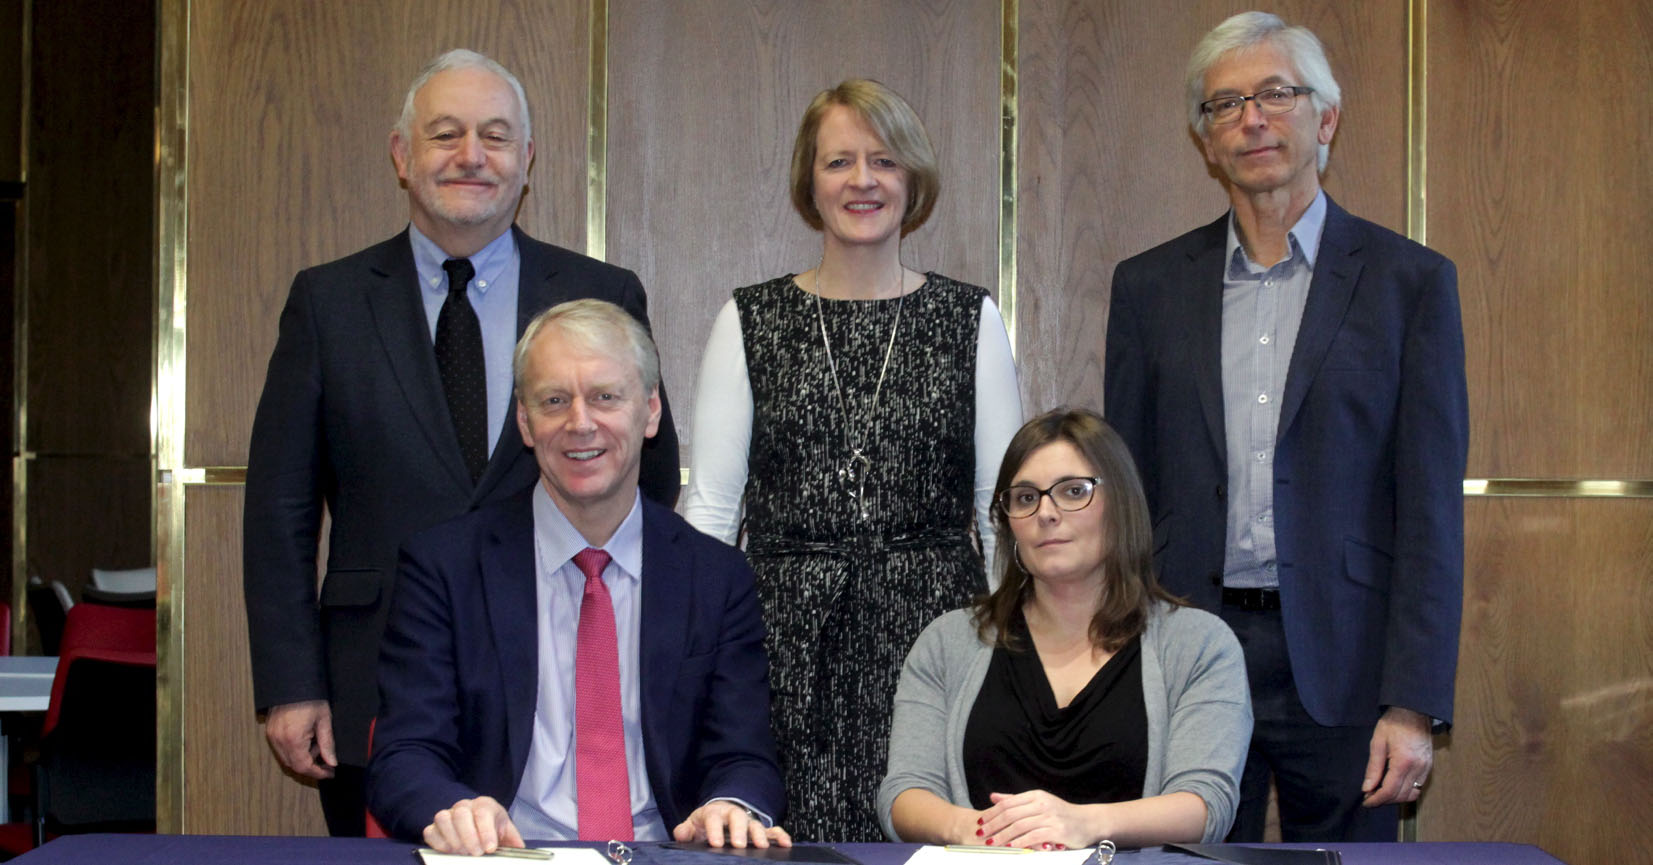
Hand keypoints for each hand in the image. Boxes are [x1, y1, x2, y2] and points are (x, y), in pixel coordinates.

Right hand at [263, 700, 336, 778]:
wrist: (294, 680)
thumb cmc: (311, 697)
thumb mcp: (324, 720)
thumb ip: (327, 744)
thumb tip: (332, 763)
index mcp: (293, 738)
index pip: (303, 766)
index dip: (318, 773)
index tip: (330, 772)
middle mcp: (278, 740)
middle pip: (294, 765)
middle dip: (312, 766)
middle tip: (326, 760)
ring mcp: (272, 736)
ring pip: (287, 759)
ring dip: (303, 757)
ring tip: (317, 743)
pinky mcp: (270, 731)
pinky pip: (281, 749)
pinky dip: (295, 750)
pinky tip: (307, 739)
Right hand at [424, 796, 524, 854]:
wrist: (477, 823)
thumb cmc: (492, 827)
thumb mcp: (506, 831)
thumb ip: (513, 839)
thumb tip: (520, 849)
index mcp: (484, 805)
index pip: (483, 813)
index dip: (486, 831)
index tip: (490, 848)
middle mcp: (464, 806)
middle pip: (461, 814)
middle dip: (469, 836)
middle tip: (476, 853)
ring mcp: (447, 815)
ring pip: (443, 819)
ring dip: (453, 838)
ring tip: (463, 852)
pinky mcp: (434, 827)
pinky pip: (430, 831)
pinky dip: (438, 842)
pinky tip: (449, 851)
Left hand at [672, 800, 791, 848]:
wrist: (720, 814)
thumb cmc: (705, 823)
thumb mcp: (692, 825)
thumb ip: (685, 830)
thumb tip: (680, 834)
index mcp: (713, 813)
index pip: (713, 818)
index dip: (714, 830)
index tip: (716, 844)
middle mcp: (733, 815)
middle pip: (737, 818)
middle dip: (739, 831)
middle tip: (740, 845)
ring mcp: (748, 822)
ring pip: (755, 824)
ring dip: (759, 834)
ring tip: (762, 847)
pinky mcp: (760, 830)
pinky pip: (772, 830)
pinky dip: (780, 835)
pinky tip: (785, 844)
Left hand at [979, 790, 1095, 849]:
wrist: (1088, 822)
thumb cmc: (1061, 814)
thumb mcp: (1039, 802)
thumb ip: (1015, 801)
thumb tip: (993, 797)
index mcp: (1035, 795)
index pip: (1008, 803)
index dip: (991, 813)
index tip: (980, 822)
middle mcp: (1041, 804)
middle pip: (1010, 814)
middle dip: (993, 825)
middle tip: (981, 834)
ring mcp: (1049, 817)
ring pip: (1019, 826)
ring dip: (1003, 835)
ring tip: (991, 843)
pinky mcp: (1056, 831)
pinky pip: (1033, 836)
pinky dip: (1020, 842)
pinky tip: (1010, 847)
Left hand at [1362, 706, 1432, 805]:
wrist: (1414, 711)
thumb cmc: (1393, 724)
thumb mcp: (1377, 743)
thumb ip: (1373, 768)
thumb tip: (1367, 788)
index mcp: (1403, 762)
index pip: (1390, 790)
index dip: (1377, 800)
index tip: (1366, 802)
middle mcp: (1418, 768)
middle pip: (1401, 795)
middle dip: (1385, 800)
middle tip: (1370, 797)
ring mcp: (1426, 768)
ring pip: (1411, 794)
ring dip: (1396, 798)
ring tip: (1381, 792)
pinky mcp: (1429, 767)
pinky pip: (1419, 786)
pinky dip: (1406, 791)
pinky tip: (1395, 785)